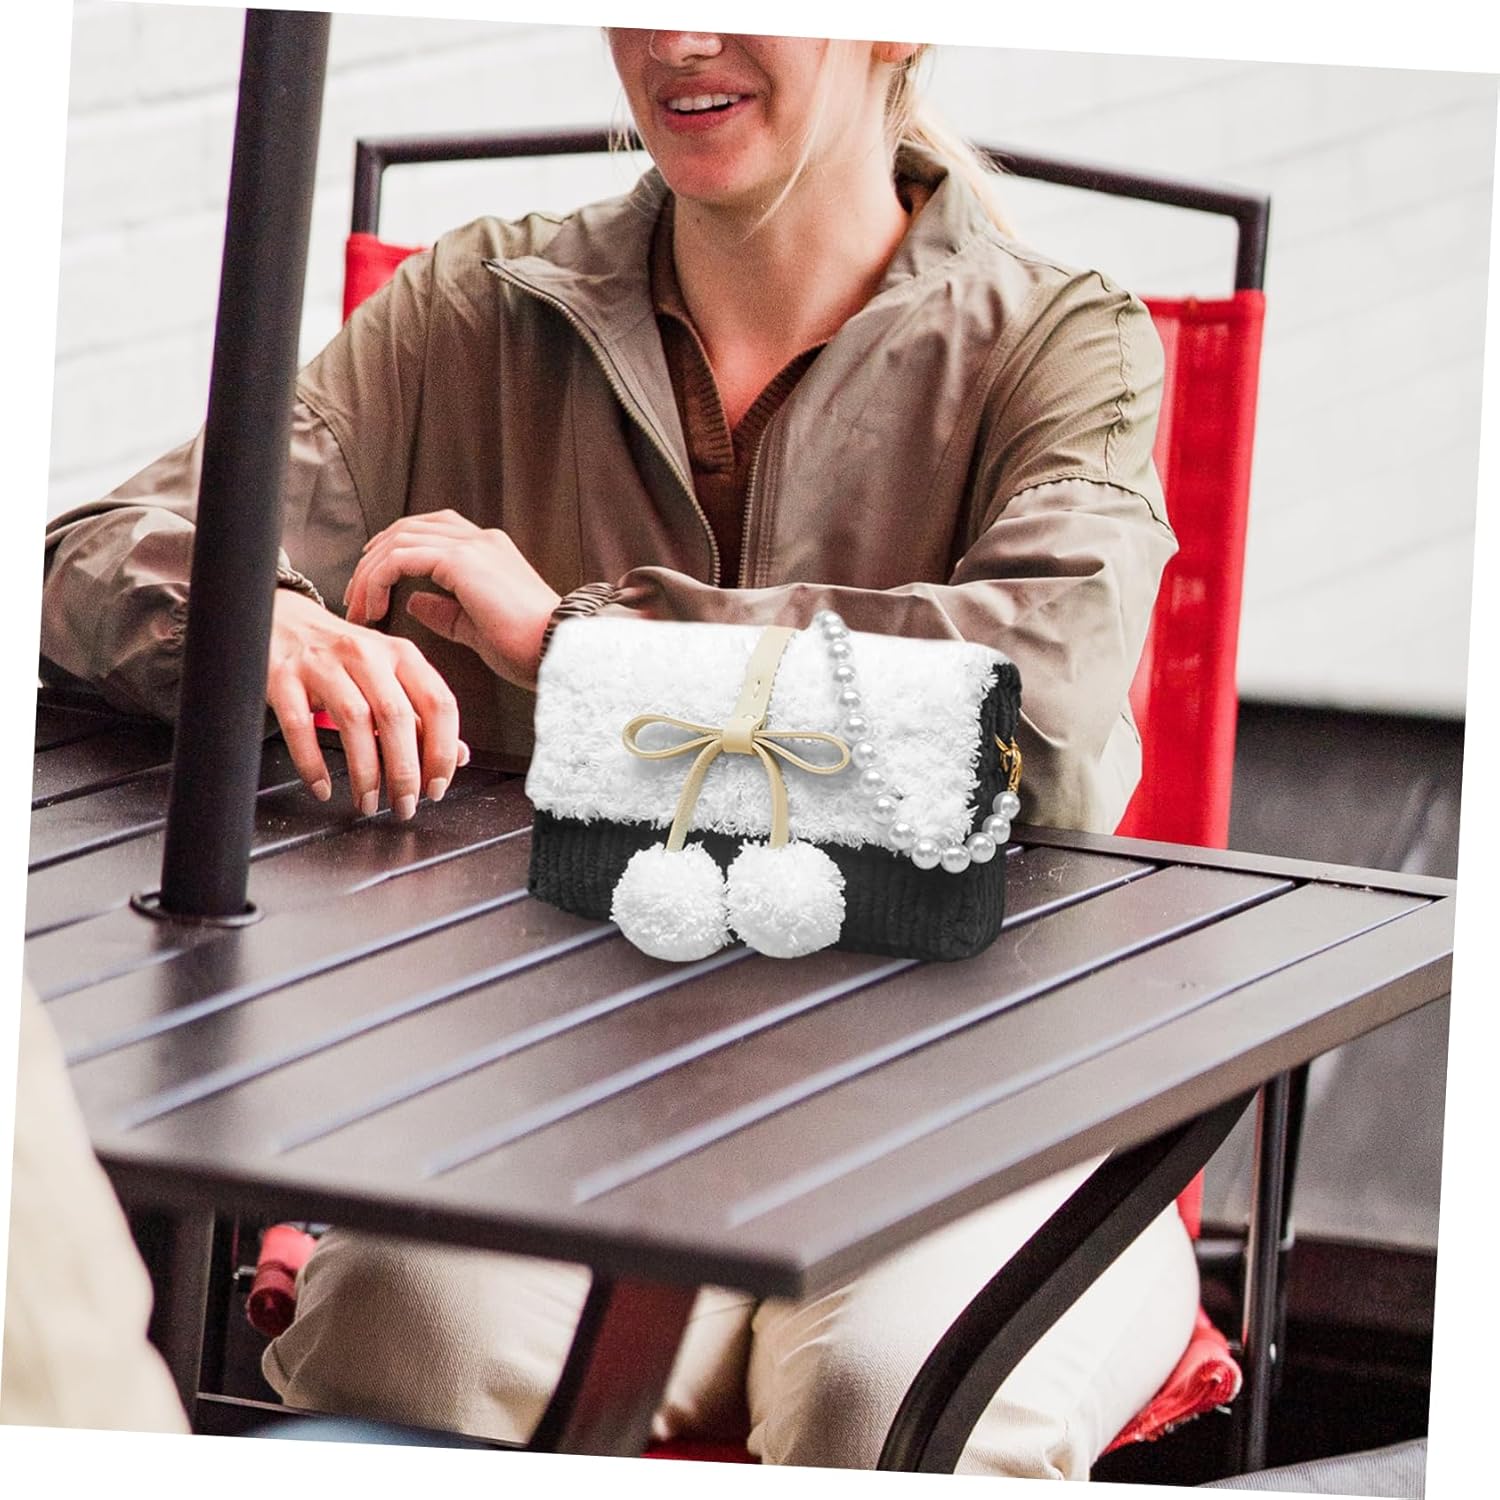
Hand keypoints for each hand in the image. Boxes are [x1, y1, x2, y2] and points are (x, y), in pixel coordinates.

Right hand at [267, 589, 465, 819]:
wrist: (281, 619)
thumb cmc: (341, 655)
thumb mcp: (388, 674)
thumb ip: (422, 714)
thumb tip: (459, 755)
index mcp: (400, 655)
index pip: (438, 704)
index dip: (443, 751)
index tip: (437, 786)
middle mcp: (365, 654)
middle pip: (396, 717)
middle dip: (404, 771)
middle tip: (404, 805)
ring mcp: (321, 664)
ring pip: (354, 721)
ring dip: (365, 771)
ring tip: (368, 802)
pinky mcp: (282, 677)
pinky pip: (300, 726)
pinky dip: (313, 763)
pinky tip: (323, 786)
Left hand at [344, 510, 560, 690]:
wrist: (557, 650)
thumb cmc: (527, 648)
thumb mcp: (476, 628)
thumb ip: (445, 610)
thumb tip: (413, 601)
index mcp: (489, 550)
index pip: (430, 531)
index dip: (393, 548)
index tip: (371, 582)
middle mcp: (480, 539)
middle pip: (408, 528)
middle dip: (373, 560)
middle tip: (354, 598)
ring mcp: (472, 545)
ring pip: (398, 540)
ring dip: (370, 573)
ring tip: (359, 608)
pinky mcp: (460, 561)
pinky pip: (400, 558)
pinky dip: (378, 580)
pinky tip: (373, 608)